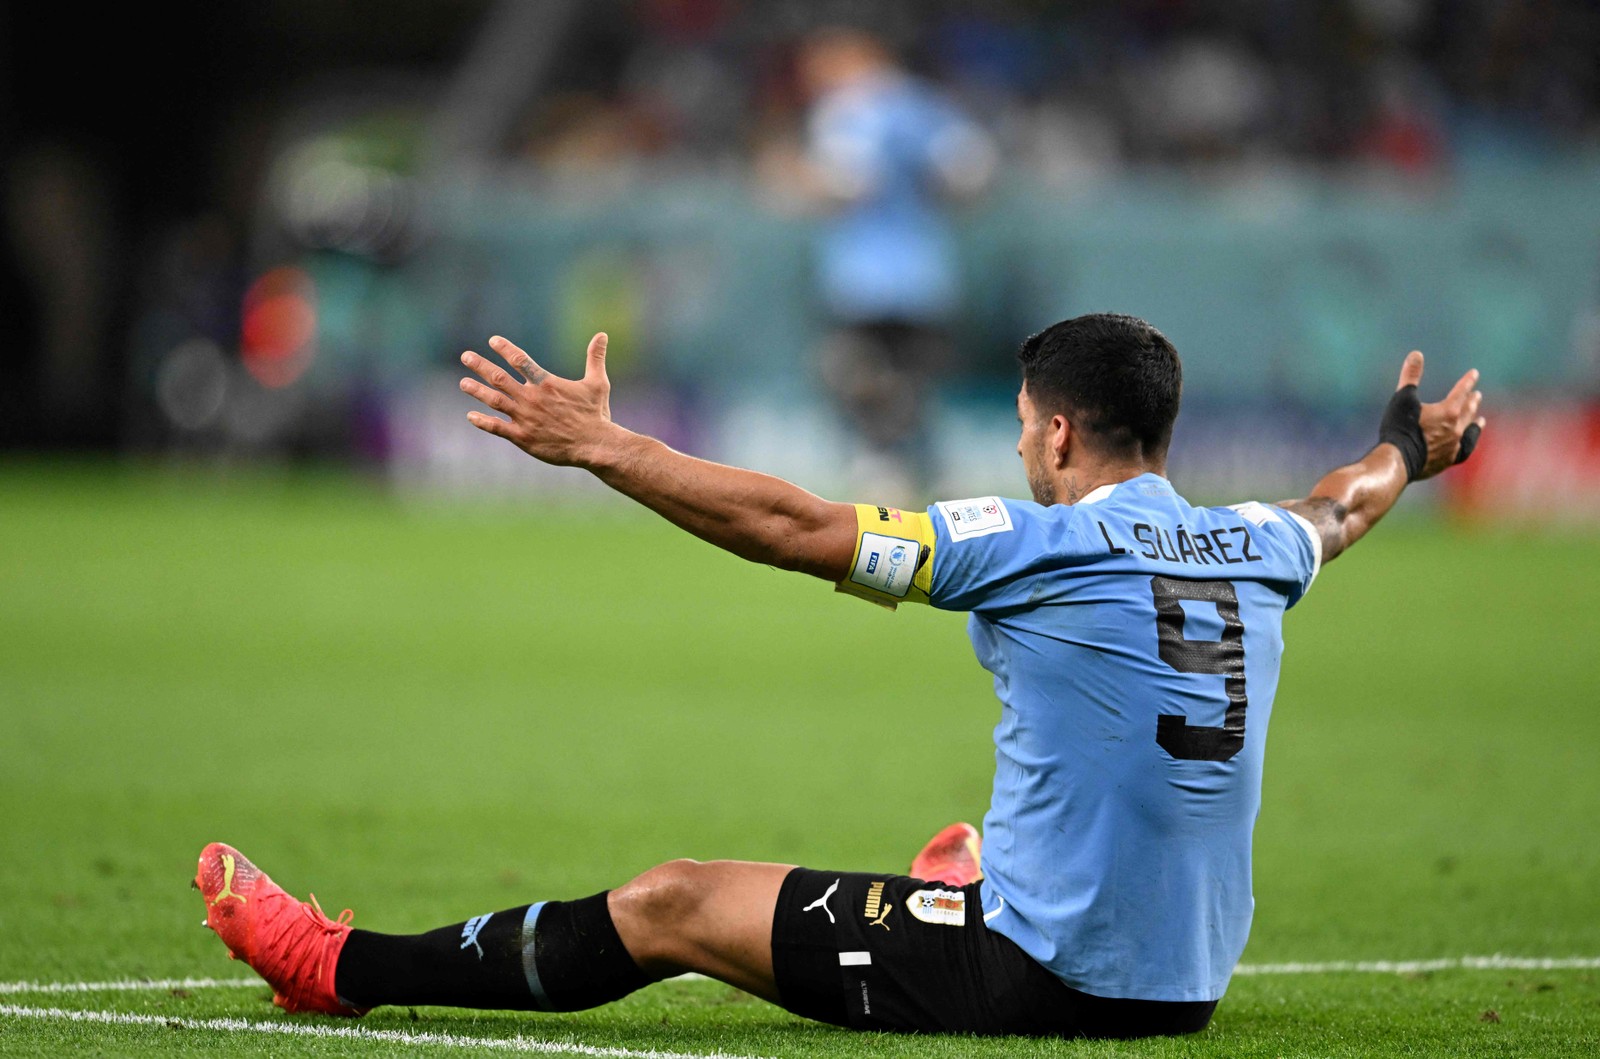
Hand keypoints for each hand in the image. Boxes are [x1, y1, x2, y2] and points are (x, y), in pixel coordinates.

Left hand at [459, 333, 614, 466]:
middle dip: (480, 366)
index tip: (492, 341)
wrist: (595, 445)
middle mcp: (531, 398)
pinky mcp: (523, 437)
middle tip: (465, 356)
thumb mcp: (597, 383)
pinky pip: (498, 428)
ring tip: (463, 383)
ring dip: (477, 390)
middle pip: (499, 378)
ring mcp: (525, 418)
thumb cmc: (596, 414)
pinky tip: (471, 416)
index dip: (505, 348)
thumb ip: (595, 358)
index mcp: (546, 383)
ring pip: (495, 401)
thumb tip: (602, 335)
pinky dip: (483, 421)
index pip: (520, 360)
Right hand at [1394, 350, 1485, 480]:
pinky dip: (1467, 444)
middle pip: (1468, 411)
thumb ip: (1410, 376)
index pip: (1461, 391)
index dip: (1467, 381)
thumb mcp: (1403, 399)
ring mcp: (1454, 446)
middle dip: (1472, 402)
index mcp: (1448, 411)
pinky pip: (1464, 450)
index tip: (1474, 373)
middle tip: (1477, 395)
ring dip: (1474, 423)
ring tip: (1480, 420)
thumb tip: (1416, 354)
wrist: (1398, 460)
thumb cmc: (1400, 428)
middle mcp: (1456, 428)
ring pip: (1469, 431)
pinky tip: (1466, 444)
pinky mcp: (1448, 460)